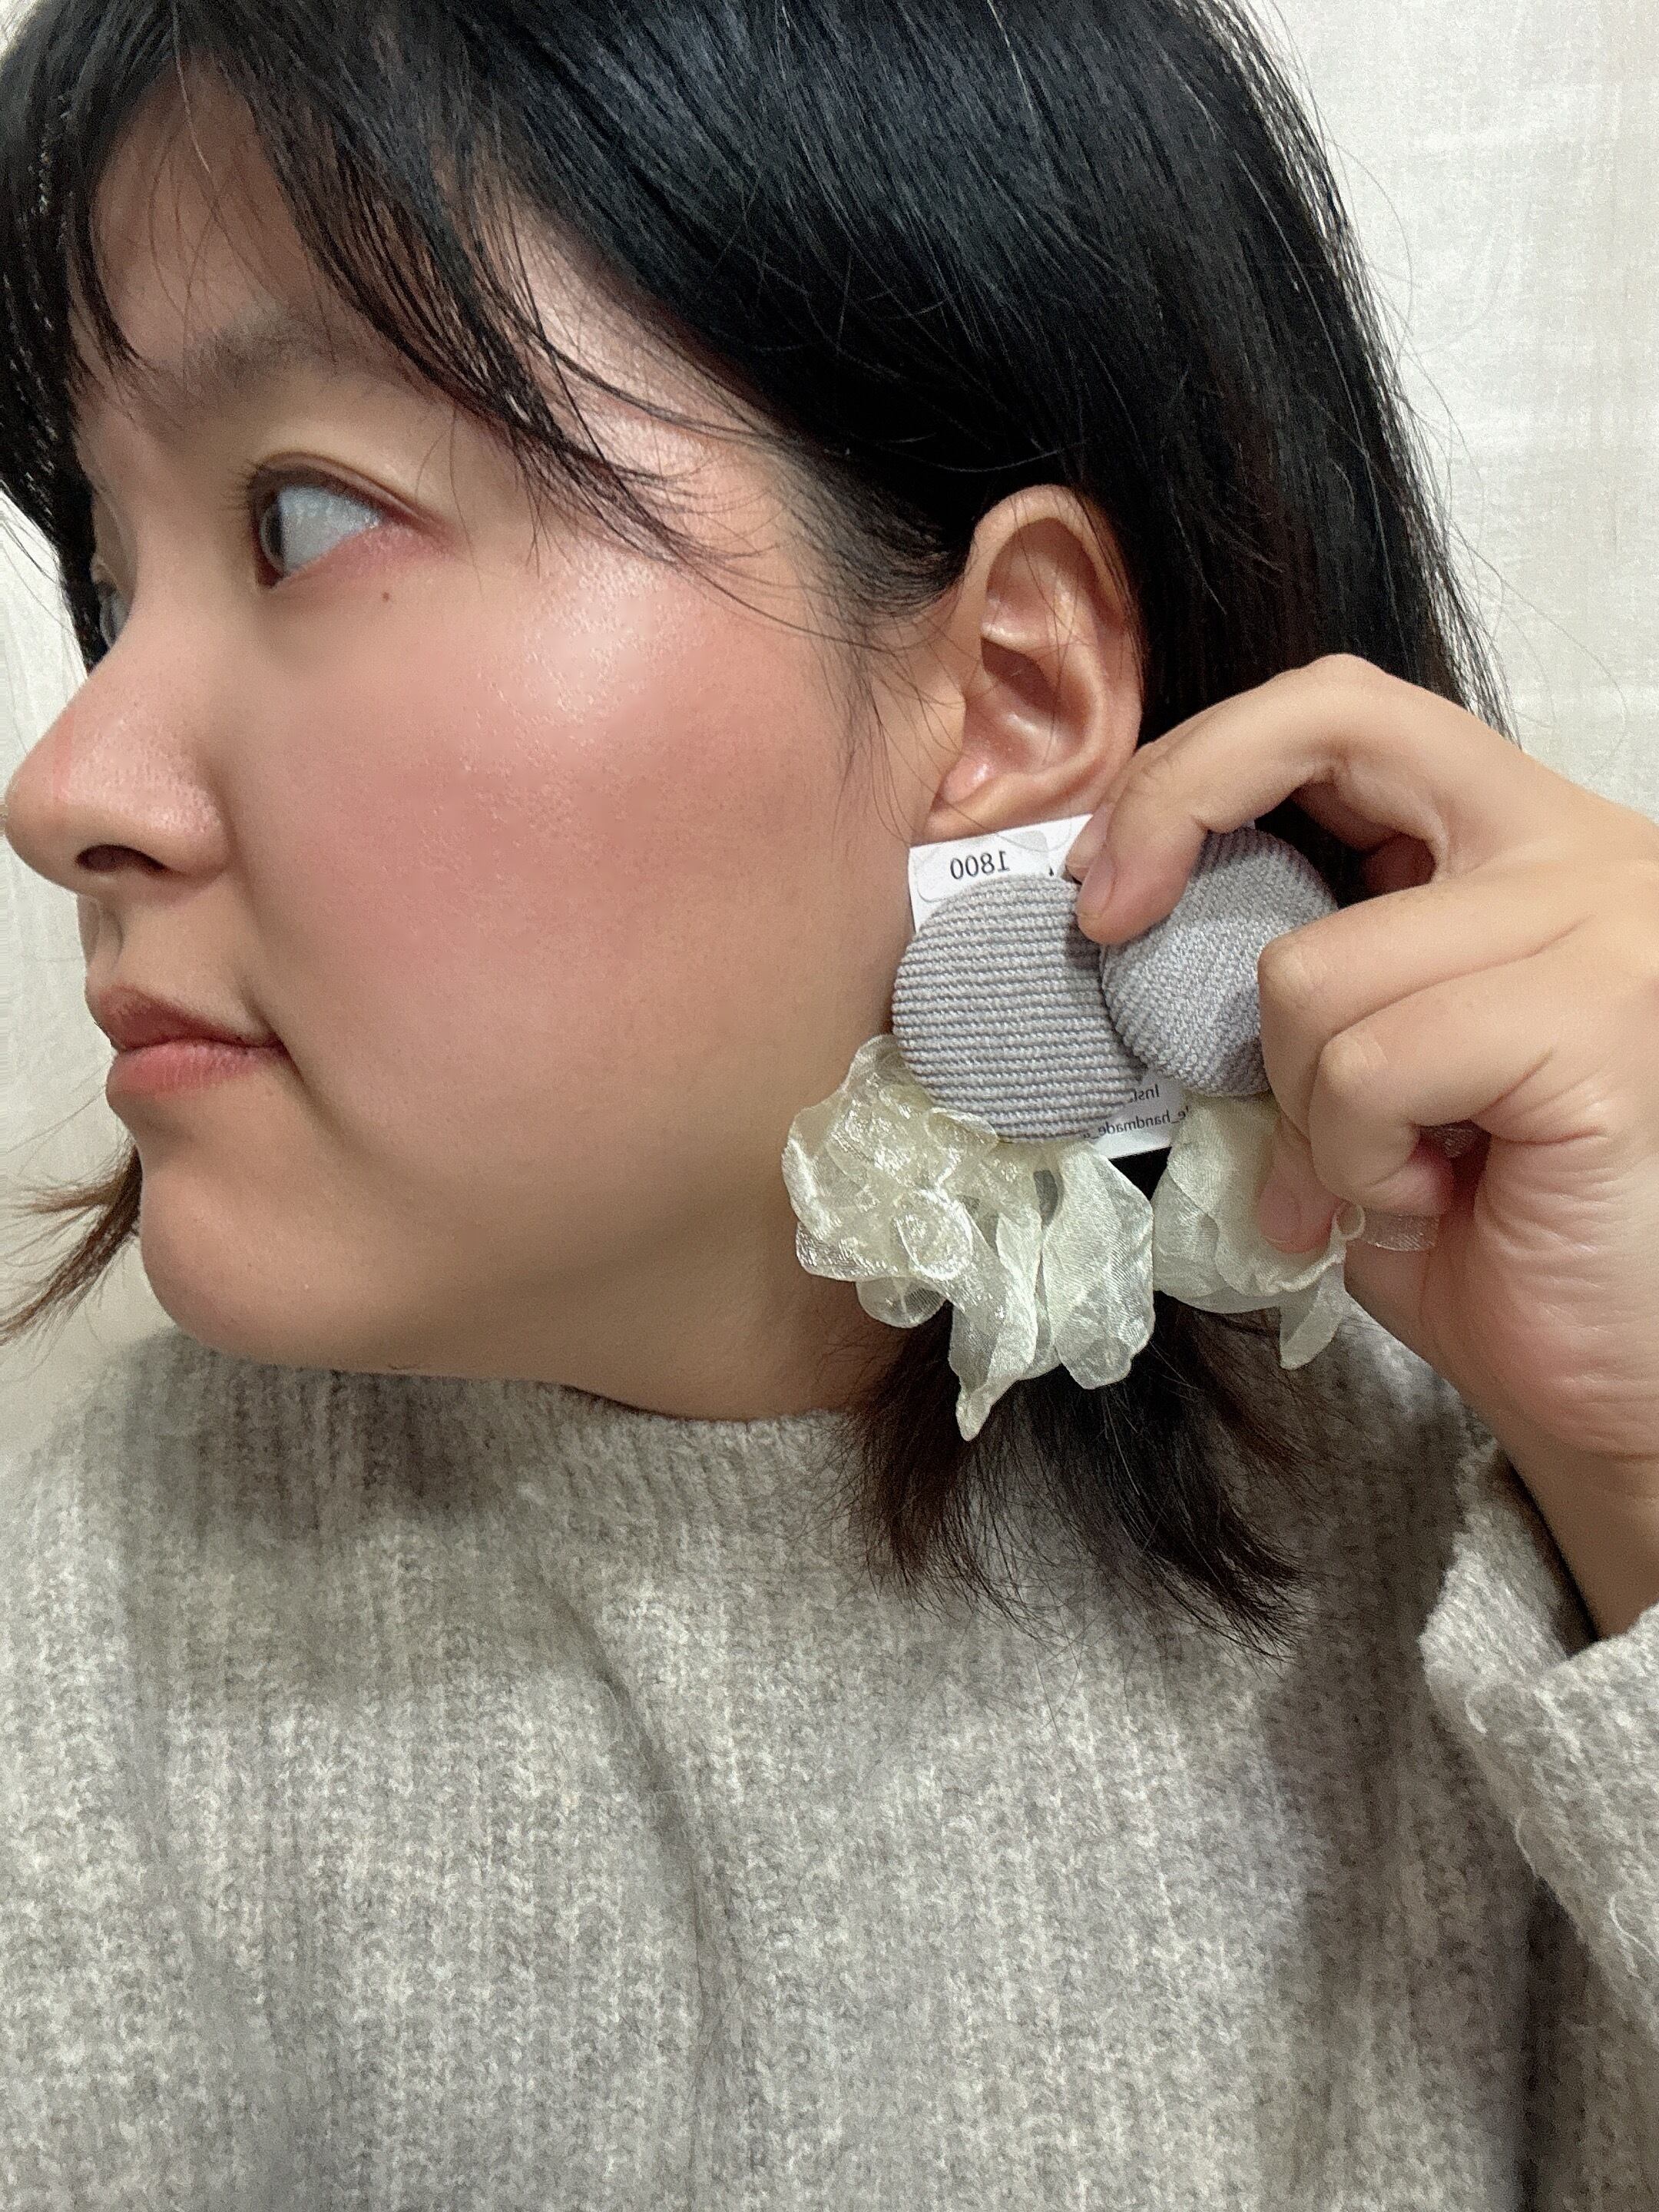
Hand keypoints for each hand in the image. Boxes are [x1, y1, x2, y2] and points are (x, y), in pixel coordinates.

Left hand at [1064, 655, 1658, 1623]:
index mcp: (1517, 842)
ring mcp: (1603, 926)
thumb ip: (1289, 977)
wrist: (1603, 1382)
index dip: (1201, 762)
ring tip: (1383, 1174)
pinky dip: (1351, 1159)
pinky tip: (1430, 1201)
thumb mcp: (1355, 1071)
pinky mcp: (1596, 1025)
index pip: (1345, 706)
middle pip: (1334, 717)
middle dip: (1180, 805)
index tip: (1107, 876)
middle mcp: (1579, 850)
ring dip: (1302, 1105)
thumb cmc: (1479, 1233)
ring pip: (1310, 966)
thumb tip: (1128, 922)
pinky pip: (1367, 1063)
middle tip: (1109, 923)